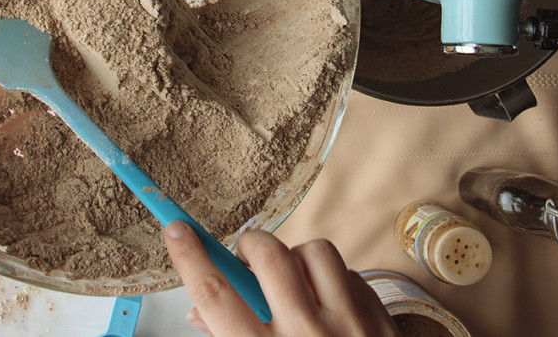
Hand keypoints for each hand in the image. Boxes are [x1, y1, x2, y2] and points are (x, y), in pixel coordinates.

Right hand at [164, 221, 398, 336]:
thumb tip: (200, 311)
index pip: (215, 295)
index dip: (189, 257)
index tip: (178, 231)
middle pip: (268, 257)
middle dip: (250, 246)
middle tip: (245, 258)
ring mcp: (348, 327)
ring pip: (315, 253)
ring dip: (296, 258)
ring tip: (290, 279)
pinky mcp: (379, 322)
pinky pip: (350, 274)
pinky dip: (333, 279)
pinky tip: (325, 300)